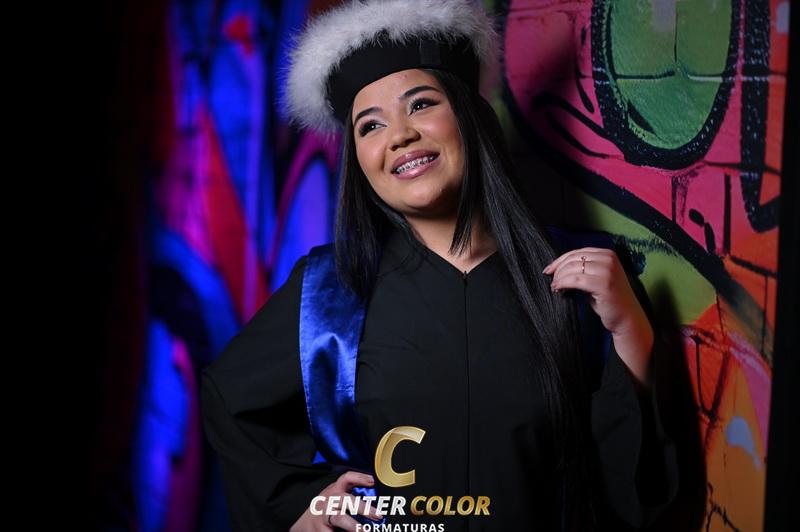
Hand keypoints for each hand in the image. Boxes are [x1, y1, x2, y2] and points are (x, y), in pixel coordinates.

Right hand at [289, 471, 382, 530]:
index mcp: (336, 489)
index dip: (360, 478)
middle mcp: (330, 500)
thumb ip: (352, 495)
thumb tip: (377, 498)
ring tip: (364, 531)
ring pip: (340, 518)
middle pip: (347, 500)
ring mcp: (324, 516)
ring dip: (354, 525)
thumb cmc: (328, 508)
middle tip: (378, 516)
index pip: (347, 478)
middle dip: (363, 508)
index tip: (373, 481)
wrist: (305, 523)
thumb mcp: (337, 496)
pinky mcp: (320, 530)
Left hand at [543, 247, 653, 385]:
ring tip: (555, 288)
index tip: (549, 270)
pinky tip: (558, 290)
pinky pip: (575, 280)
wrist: (627, 317)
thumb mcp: (597, 278)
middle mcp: (609, 259)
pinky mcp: (603, 283)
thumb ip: (584, 269)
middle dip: (558, 270)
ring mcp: (607, 270)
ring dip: (559, 278)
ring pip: (572, 268)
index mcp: (608, 254)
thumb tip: (558, 268)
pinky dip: (563, 284)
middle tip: (551, 281)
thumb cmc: (609, 299)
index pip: (577, 252)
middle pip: (573, 259)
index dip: (559, 261)